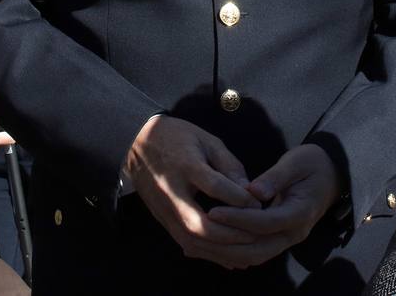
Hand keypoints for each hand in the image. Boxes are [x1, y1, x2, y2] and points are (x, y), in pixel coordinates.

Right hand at [123, 115, 260, 264]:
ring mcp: (164, 210)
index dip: (239, 198)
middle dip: (232, 235)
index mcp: (185, 165)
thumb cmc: (176, 137)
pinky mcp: (162, 220)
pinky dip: (211, 254)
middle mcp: (172, 192)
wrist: (136, 143)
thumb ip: (228, 164)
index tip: (259, 204)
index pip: (214, 186)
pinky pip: (187, 244)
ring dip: (223, 251)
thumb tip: (250, 192)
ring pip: (192, 241)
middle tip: (258, 235)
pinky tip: (231, 257)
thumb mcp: (206, 140)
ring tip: (249, 251)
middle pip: (200, 225)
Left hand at [205, 144, 341, 268]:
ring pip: (255, 255)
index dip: (237, 219)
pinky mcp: (279, 237)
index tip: (213, 211)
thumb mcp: (296, 162)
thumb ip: (275, 177)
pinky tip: (214, 242)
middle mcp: (294, 233)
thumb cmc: (313, 164)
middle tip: (202, 230)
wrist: (331, 174)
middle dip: (228, 242)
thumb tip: (253, 191)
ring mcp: (287, 238)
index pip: (264, 223)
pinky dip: (235, 250)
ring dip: (228, 251)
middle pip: (257, 249)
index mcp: (299, 214)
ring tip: (203, 240)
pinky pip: (255, 250)